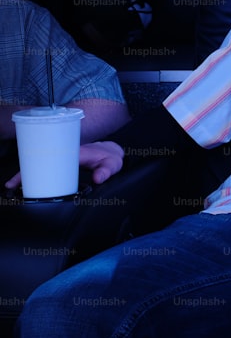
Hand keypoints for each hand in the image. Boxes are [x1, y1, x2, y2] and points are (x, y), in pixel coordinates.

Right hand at [4, 141, 123, 189]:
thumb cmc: (109, 156)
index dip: (33, 167)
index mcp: (71, 152)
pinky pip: (46, 167)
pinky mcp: (62, 163)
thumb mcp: (111, 163)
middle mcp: (63, 154)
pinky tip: (28, 183)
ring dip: (27, 174)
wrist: (110, 151)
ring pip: (40, 165)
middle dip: (24, 172)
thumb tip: (98, 179)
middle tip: (12, 184)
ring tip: (14, 186)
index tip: (22, 177)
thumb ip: (107, 171)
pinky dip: (36, 174)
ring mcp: (61, 158)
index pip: (48, 158)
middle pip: (38, 162)